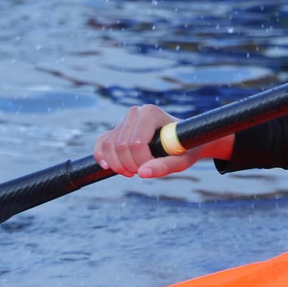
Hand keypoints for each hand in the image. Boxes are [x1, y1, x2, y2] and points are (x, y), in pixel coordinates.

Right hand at [93, 104, 233, 178]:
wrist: (183, 141)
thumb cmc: (185, 149)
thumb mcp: (181, 160)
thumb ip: (164, 166)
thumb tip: (142, 173)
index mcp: (151, 113)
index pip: (136, 143)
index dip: (142, 161)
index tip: (154, 167)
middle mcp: (135, 112)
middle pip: (120, 146)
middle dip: (130, 165)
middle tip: (143, 172)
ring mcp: (124, 120)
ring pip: (108, 146)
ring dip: (117, 165)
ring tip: (133, 171)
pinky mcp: (117, 129)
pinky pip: (102, 143)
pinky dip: (102, 157)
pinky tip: (109, 167)